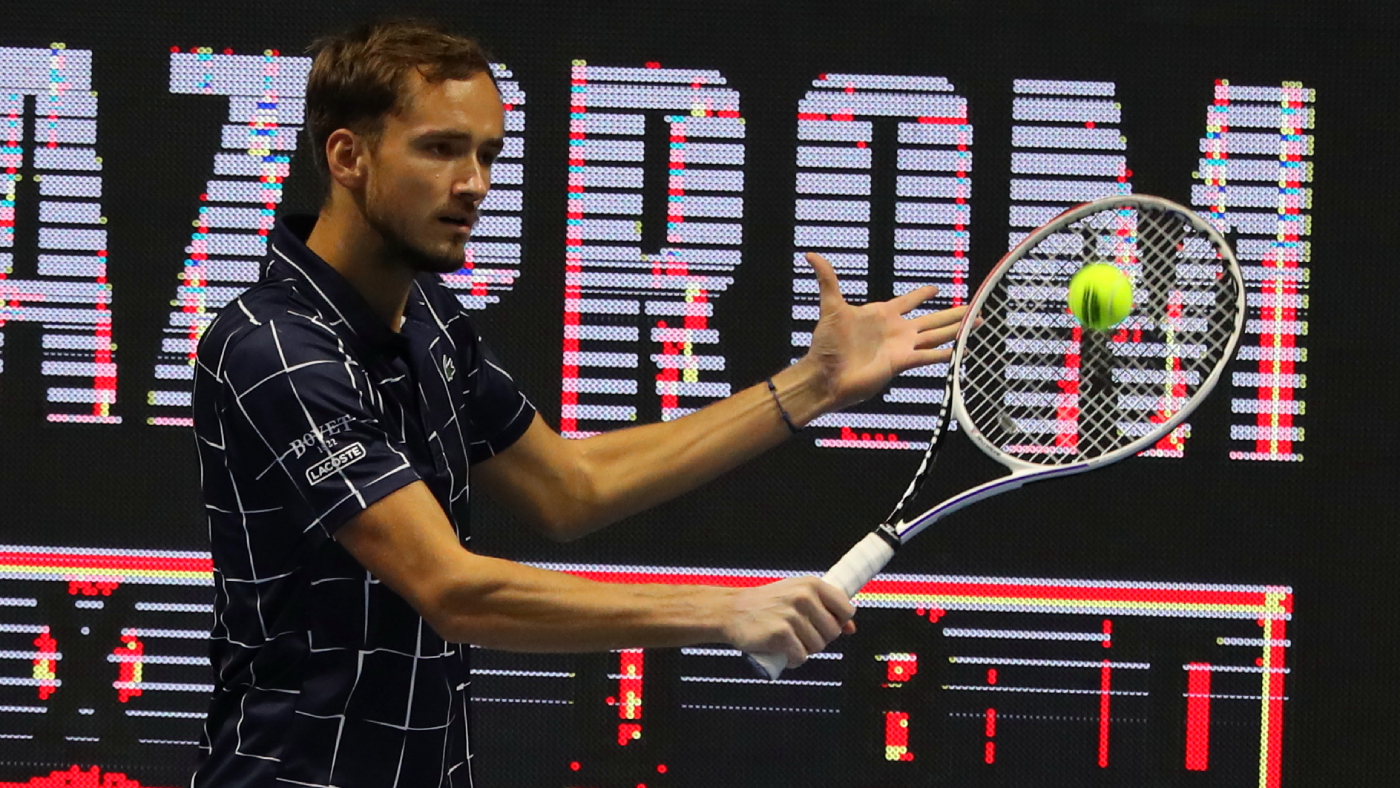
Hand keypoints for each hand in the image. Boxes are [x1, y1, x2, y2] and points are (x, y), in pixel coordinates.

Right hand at [720, 577, 856, 668]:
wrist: (732, 611)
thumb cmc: (766, 604)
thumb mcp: (797, 595)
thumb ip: (825, 608)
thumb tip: (851, 629)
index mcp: (812, 584)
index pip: (846, 609)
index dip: (838, 622)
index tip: (824, 624)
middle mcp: (804, 597)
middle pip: (833, 632)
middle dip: (819, 638)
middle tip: (799, 633)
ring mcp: (792, 616)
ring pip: (818, 647)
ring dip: (805, 649)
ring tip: (788, 640)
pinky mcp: (781, 635)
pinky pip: (801, 657)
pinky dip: (793, 660)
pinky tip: (782, 651)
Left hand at [802, 251, 969, 410]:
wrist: (825, 375)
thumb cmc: (826, 345)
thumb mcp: (831, 307)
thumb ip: (827, 279)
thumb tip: (810, 254)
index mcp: (882, 314)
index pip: (908, 300)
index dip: (922, 294)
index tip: (936, 288)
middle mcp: (896, 330)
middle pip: (932, 318)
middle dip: (954, 312)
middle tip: (976, 305)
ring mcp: (901, 347)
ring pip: (937, 335)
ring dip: (958, 329)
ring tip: (979, 323)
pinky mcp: (901, 363)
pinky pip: (929, 356)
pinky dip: (946, 353)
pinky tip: (962, 349)